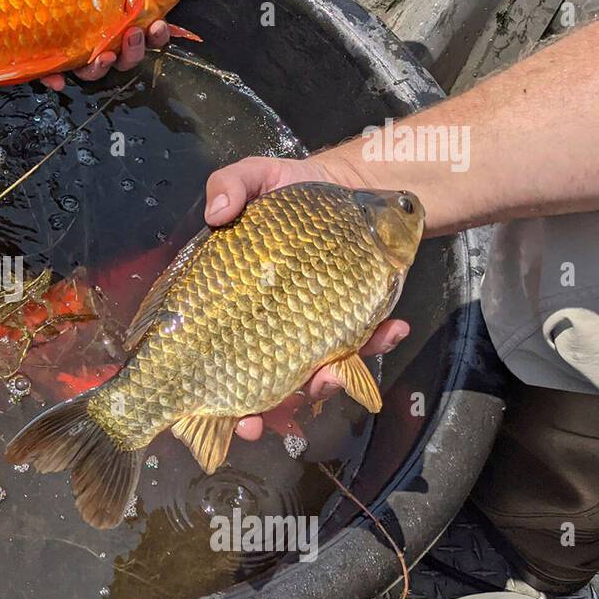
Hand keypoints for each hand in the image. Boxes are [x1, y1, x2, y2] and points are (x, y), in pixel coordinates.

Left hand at [40, 0, 185, 91]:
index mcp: (122, 21)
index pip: (148, 35)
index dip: (157, 35)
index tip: (158, 24)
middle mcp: (104, 40)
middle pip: (126, 58)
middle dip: (134, 51)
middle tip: (132, 34)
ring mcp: (79, 52)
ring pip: (96, 72)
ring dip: (103, 67)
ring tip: (105, 54)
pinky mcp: (52, 58)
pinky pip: (54, 74)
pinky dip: (57, 79)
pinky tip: (58, 80)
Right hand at [205, 155, 409, 440]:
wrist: (353, 187)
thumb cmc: (293, 187)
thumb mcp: (256, 174)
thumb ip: (230, 183)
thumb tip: (216, 214)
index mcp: (231, 301)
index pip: (210, 351)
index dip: (207, 392)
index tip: (209, 409)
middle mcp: (267, 323)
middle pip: (254, 381)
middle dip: (257, 412)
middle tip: (258, 424)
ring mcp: (310, 327)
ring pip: (312, 374)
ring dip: (323, 383)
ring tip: (334, 374)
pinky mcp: (351, 320)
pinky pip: (364, 344)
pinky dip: (379, 342)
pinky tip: (391, 329)